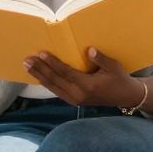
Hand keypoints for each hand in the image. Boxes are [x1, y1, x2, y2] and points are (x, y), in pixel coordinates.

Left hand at [24, 48, 144, 108]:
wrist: (125, 97)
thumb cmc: (120, 79)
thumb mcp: (113, 67)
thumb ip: (101, 59)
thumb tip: (89, 50)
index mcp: (88, 86)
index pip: (66, 73)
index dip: (52, 63)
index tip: (41, 54)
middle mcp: (79, 95)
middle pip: (55, 81)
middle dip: (40, 70)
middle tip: (26, 60)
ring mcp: (75, 100)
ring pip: (53, 87)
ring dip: (39, 76)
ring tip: (27, 66)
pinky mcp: (74, 101)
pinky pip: (57, 91)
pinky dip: (46, 83)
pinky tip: (39, 76)